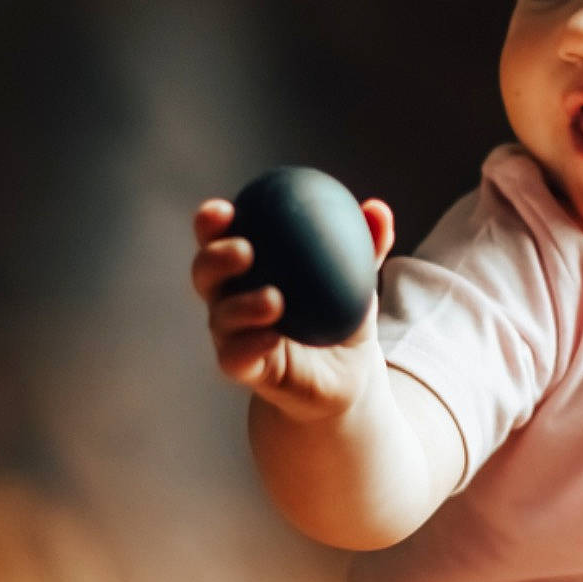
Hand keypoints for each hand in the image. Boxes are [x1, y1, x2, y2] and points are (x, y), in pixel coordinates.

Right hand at [190, 195, 394, 420]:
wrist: (344, 372)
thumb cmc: (340, 313)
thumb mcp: (358, 276)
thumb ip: (366, 244)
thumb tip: (378, 210)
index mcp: (246, 266)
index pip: (217, 236)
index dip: (211, 221)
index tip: (227, 209)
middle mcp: (229, 297)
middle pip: (204, 272)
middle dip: (215, 257)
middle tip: (246, 250)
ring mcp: (232, 334)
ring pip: (220, 316)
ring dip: (241, 305)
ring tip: (273, 299)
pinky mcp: (243, 368)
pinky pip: (235, 356)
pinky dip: (249, 345)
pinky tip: (272, 337)